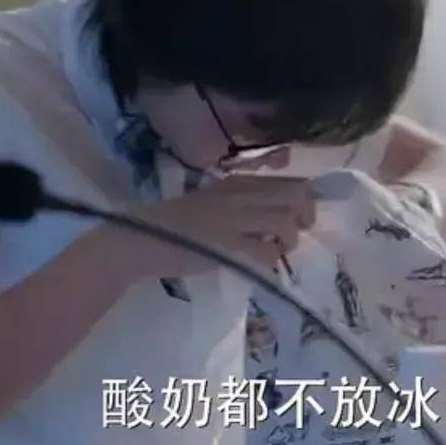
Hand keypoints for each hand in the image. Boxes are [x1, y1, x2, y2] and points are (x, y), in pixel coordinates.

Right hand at [133, 174, 313, 272]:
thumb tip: (275, 214)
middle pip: (295, 195)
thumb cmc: (174, 223)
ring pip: (286, 222)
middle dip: (305, 216)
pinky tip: (261, 264)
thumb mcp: (213, 201)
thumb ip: (243, 202)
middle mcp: (240, 194)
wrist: (141, 238)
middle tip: (295, 234)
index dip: (302, 198)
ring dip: (289, 240)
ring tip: (277, 251)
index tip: (299, 216)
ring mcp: (234, 217)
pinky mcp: (227, 243)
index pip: (288, 180)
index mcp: (238, 182)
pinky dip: (272, 259)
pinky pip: (267, 250)